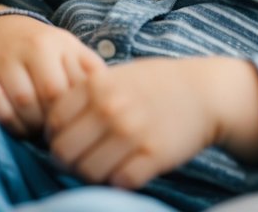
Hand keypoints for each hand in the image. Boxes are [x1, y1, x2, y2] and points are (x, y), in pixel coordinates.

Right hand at [0, 15, 105, 137]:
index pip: (77, 87)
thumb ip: (91, 74)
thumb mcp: (69, 52)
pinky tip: (14, 124)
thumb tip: (117, 104)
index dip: (79, 114)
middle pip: (51, 96)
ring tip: (35, 129)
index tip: (77, 125)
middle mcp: (31, 46)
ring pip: (23, 103)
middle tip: (55, 134)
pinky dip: (6, 122)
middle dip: (55, 123)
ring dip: (31, 126)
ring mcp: (2, 58)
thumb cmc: (40, 52)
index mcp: (60, 43)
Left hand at [45, 56, 257, 188]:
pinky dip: (119, 181)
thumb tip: (54, 125)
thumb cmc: (157, 83)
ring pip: (88, 172)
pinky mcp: (153, 156)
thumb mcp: (117, 76)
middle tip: (79, 160)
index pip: (53, 122)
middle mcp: (110, 109)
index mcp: (97, 86)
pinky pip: (119, 182)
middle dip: (67, 161)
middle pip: (63, 152)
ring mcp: (132, 133)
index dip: (54, 136)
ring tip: (103, 166)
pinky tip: (126, 170)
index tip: (66, 139)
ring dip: (92, 175)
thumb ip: (85, 95)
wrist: (205, 92)